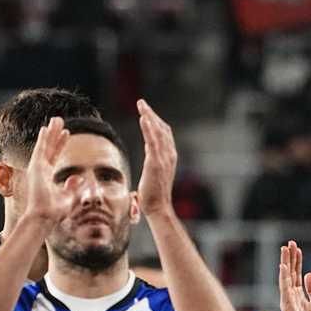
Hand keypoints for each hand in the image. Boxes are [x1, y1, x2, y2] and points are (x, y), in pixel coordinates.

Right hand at [21, 117, 77, 226]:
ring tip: (56, 120)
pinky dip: (43, 139)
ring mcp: (38, 169)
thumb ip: (73, 186)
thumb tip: (79, 177)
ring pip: (46, 146)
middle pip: (50, 148)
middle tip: (59, 121)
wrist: (44, 217)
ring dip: (51, 132)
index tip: (67, 133)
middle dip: (55, 134)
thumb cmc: (54, 212)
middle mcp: (41, 171)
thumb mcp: (68, 197)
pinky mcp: (35, 168)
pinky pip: (40, 150)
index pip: (55, 156)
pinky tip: (46, 128)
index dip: (61, 144)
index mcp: (48, 177)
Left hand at [136, 99, 176, 217]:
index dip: (156, 120)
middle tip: (141, 103)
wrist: (158, 207)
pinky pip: (153, 141)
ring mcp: (164, 158)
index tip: (147, 112)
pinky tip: (143, 118)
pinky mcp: (156, 162)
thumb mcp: (153, 172)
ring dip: (149, 116)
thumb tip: (148, 148)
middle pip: (162, 128)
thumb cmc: (153, 195)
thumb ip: (152, 160)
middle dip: (151, 114)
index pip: (164, 133)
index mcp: (169, 157)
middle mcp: (169, 155)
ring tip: (140, 105)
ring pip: (158, 131)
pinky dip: (149, 128)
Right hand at [278, 241, 310, 310]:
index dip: (297, 261)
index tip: (296, 248)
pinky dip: (284, 277)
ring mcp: (288, 302)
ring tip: (285, 249)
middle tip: (289, 243)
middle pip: (290, 273)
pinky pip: (285, 289)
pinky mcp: (288, 307)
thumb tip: (309, 275)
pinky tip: (284, 266)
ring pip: (286, 278)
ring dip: (285, 263)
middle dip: (290, 258)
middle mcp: (291, 297)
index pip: (296, 274)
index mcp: (299, 296)